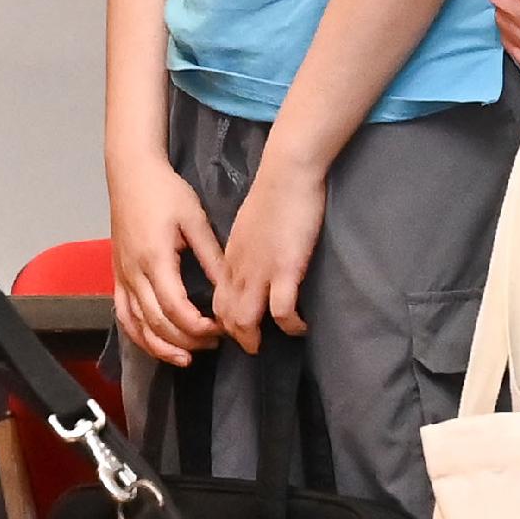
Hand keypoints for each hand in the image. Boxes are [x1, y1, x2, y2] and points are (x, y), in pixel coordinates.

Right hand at [108, 158, 225, 371]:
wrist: (131, 173)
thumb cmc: (165, 192)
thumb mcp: (196, 221)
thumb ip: (212, 258)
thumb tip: (232, 290)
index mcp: (155, 259)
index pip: (175, 309)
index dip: (199, 327)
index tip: (222, 330)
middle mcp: (134, 274)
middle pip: (157, 323)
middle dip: (187, 341)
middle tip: (214, 343)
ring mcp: (121, 277)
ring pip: (136, 326)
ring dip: (161, 346)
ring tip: (187, 358)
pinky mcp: (116, 276)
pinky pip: (123, 316)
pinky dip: (138, 336)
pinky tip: (156, 345)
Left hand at [214, 151, 329, 351]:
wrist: (286, 173)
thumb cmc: (274, 192)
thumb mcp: (249, 224)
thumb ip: (247, 247)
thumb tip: (253, 260)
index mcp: (231, 257)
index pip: (218, 299)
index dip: (224, 320)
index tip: (237, 328)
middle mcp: (239, 269)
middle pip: (226, 315)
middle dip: (237, 336)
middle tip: (253, 345)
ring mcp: (261, 271)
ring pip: (245, 319)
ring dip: (255, 338)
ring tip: (269, 344)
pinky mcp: (285, 269)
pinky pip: (282, 311)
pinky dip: (291, 325)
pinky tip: (301, 327)